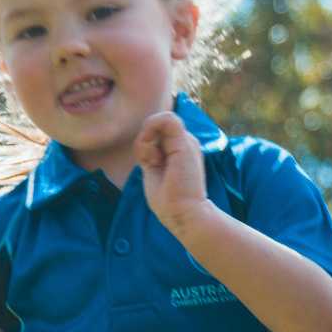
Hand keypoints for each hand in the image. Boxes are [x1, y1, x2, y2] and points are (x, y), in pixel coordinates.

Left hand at [133, 108, 210, 231]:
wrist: (183, 213)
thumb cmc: (168, 199)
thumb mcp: (153, 168)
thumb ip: (150, 151)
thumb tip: (143, 138)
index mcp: (179, 149)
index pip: (156, 131)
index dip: (145, 143)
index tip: (149, 164)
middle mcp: (185, 143)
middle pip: (156, 125)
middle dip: (146, 141)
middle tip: (151, 163)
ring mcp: (187, 141)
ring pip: (160, 120)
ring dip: (147, 139)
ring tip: (155, 161)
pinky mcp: (185, 143)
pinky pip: (167, 118)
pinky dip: (152, 129)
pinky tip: (154, 153)